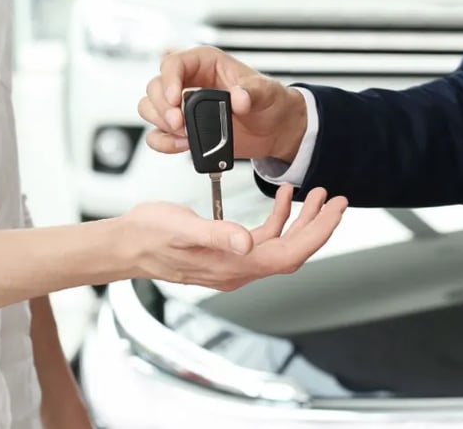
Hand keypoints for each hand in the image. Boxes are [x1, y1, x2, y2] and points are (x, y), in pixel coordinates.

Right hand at [120, 185, 346, 290]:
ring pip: (280, 244)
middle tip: (335, 200)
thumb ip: (217, 234)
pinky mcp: (226, 250)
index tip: (334, 210)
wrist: (127, 244)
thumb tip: (247, 242)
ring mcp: (233, 260)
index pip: (289, 255)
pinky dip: (277, 218)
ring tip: (314, 194)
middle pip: (291, 251)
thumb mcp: (183, 227)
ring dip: (300, 220)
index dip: (317, 234)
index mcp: (233, 264)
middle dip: (317, 225)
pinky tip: (280, 199)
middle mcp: (237, 268)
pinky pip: (261, 238)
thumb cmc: (149, 236)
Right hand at [138, 46, 307, 163]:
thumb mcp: (266, 92)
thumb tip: (239, 98)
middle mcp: (188, 81)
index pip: (173, 63)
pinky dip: (163, 142)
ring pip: (150, 107)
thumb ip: (253, 92)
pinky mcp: (181, 128)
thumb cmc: (268, 102)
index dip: (169, 80)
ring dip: (160, 123)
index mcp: (204, 63)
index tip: (176, 99)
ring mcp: (181, 105)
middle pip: (155, 86)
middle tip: (179, 123)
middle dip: (162, 107)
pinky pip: (157, 133)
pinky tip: (182, 145)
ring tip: (183, 134)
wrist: (274, 129)